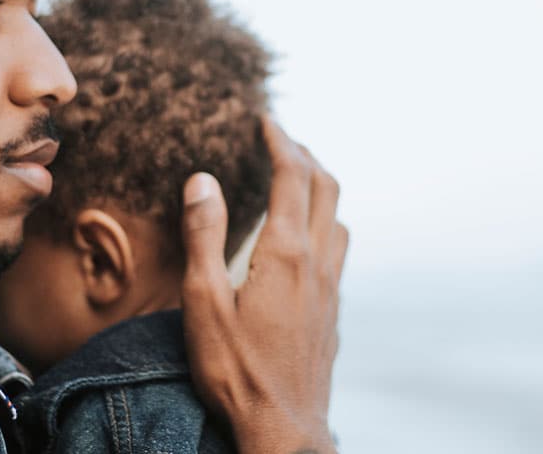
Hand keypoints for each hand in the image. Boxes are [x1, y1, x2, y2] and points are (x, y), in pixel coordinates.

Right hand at [181, 117, 347, 453]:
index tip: (265, 120)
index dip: (280, 141)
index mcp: (285, 253)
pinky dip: (323, 225)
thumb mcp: (203, 302)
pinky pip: (337, 252)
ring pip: (338, 219)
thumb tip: (204, 179)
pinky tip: (304, 244)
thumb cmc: (236, 371)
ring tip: (296, 181)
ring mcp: (331, 290)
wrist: (283, 429)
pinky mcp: (333, 314)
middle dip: (305, 155)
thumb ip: (204, 236)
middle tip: (280, 139)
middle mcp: (318, 264)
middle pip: (326, 188)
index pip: (292, 176)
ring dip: (320, 190)